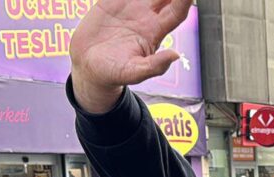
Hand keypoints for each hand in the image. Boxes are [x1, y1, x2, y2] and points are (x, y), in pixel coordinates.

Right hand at [69, 0, 191, 112]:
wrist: (88, 67)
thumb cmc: (114, 73)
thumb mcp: (133, 73)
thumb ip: (154, 66)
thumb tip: (175, 56)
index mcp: (155, 32)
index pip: (177, 12)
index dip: (185, 0)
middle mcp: (146, 16)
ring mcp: (129, 7)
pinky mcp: (110, 1)